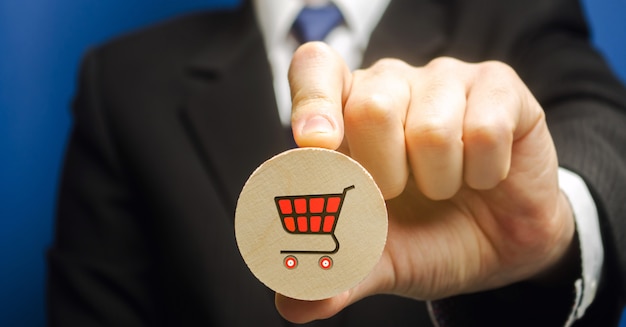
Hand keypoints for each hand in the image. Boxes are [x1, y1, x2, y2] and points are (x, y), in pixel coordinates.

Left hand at [278, 42, 574, 322]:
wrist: (502, 247)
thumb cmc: (429, 236)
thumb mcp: (378, 259)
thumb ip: (335, 273)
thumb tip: (291, 303)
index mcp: (346, 111)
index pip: (315, 69)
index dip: (311, 102)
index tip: (317, 146)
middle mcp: (391, 83)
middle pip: (371, 106)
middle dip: (386, 174)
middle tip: (400, 192)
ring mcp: (445, 80)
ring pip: (432, 127)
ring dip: (440, 180)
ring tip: (446, 187)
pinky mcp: (498, 87)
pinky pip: (485, 129)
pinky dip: (483, 171)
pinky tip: (483, 175)